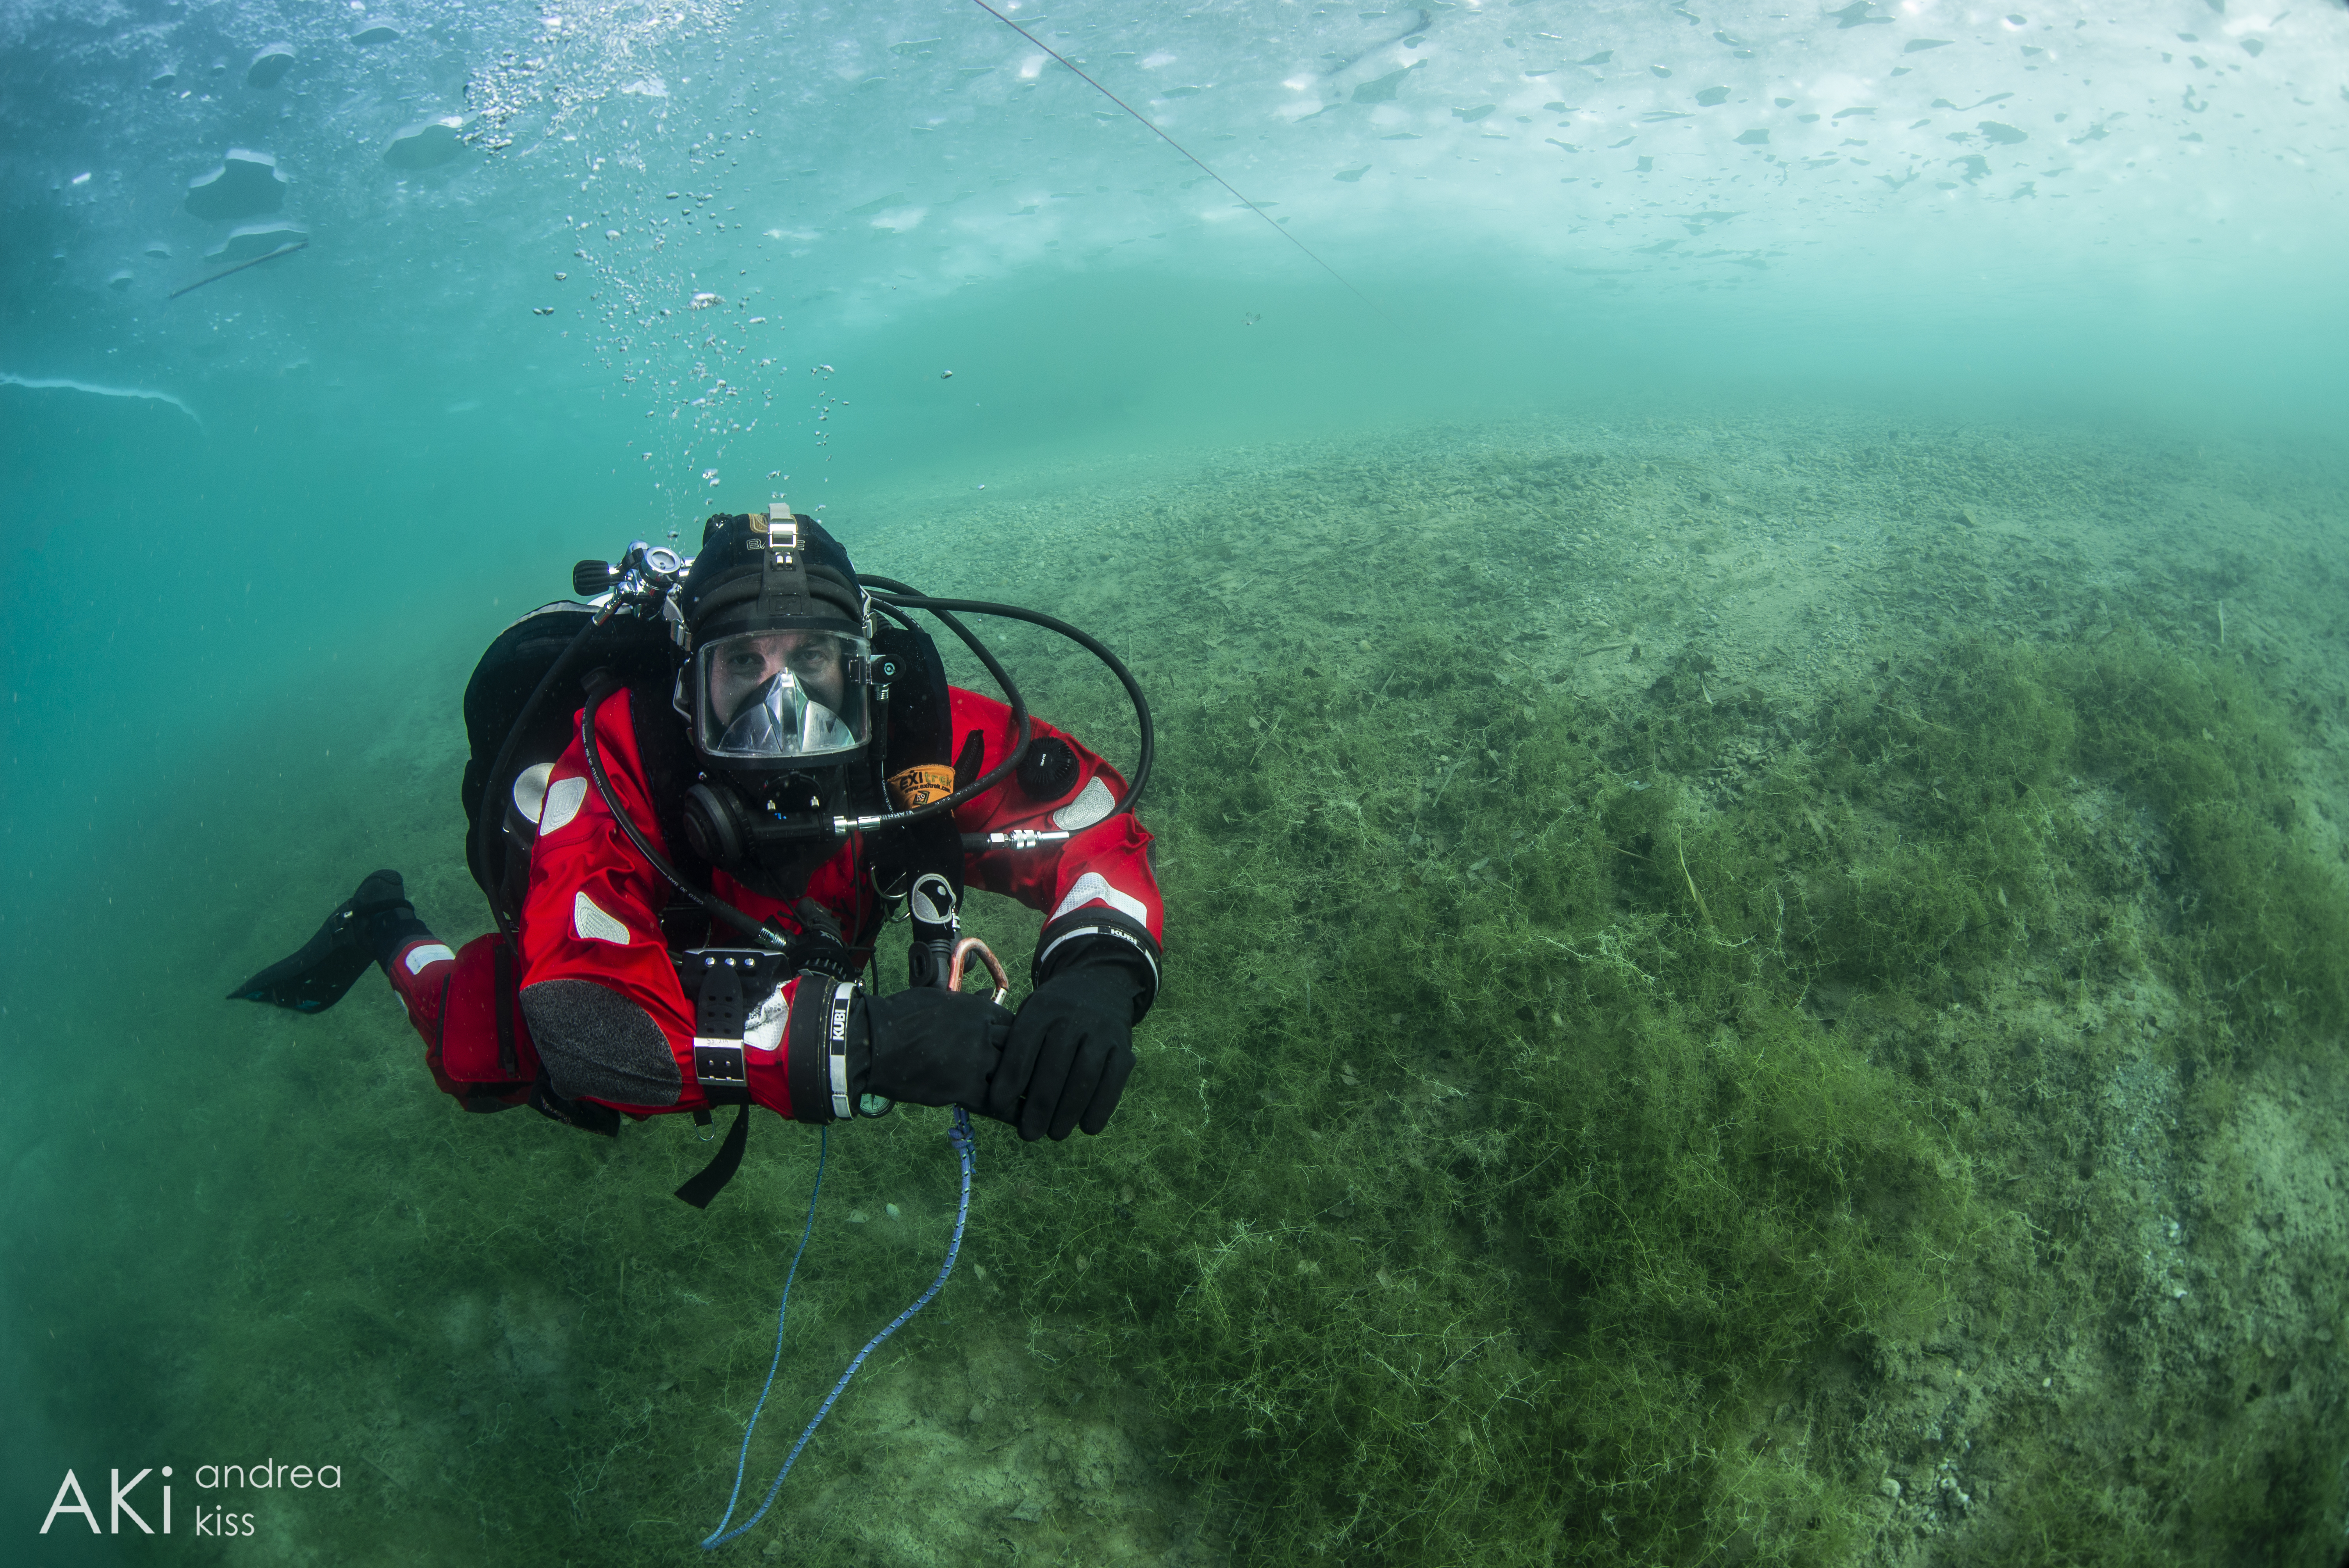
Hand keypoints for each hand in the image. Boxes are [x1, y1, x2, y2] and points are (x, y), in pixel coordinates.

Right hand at [863, 986, 1012, 1109]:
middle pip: (1018, 1049)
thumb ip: (967, 1002)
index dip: (1015, 1038)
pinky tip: (1018, 1116)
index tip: (1011, 1048)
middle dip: (1021, 1061)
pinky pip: (997, 1102)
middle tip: (1021, 1074)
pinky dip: (1009, 1110)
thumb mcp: (940, 999)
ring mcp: (975, 1062)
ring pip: (1012, 1075)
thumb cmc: (901, 1016)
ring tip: (1024, 1096)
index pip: (1015, 1024)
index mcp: (978, 1009)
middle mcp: (982, 1033)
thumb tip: (985, 995)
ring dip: (1016, 1085)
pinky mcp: (963, 1089)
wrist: (873, 1043)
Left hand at [986, 959, 1141, 1140]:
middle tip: (1029, 1133)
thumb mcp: (1030, 1015)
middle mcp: (1073, 1017)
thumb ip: (1016, 1048)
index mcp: (1042, 1009)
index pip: (1023, 1047)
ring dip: (1068, 1112)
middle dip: (1039, 1106)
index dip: (1009, 1079)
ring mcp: (1101, 1032)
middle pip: (1054, 1068)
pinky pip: (1113, 1082)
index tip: (998, 1106)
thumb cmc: (1054, 1013)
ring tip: (1055, 1134)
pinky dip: (1101, 1107)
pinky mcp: (1123, 1047)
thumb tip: (999, 1099)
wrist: (1101, 986)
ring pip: (1084, 1077)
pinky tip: (1087, 1127)